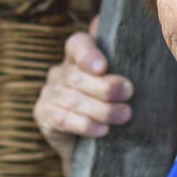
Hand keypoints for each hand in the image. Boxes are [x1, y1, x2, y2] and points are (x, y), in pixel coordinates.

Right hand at [33, 15, 134, 175]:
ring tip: (124, 116)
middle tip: (128, 94)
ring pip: (72, 99)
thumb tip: (133, 31)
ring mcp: (49, 93)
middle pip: (77, 76)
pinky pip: (62, 119)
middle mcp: (60, 72)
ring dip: (101, 109)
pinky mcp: (43, 115)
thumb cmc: (113, 105)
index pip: (77, 45)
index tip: (103, 67)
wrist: (94, 145)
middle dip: (105, 87)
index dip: (88, 54)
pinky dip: (85, 125)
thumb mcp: (122, 82)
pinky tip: (102, 130)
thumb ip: (125, 60)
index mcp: (77, 56)